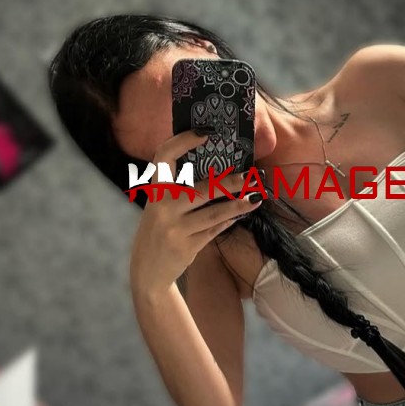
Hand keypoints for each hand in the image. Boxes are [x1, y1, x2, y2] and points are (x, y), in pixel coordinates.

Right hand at [129, 129, 263, 294]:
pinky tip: (240, 214)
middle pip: (201, 189)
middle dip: (230, 182)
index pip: (163, 156)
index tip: (205, 133)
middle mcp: (161, 207)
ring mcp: (174, 228)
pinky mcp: (186, 246)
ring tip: (257, 197)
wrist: (147, 272)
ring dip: (238, 204)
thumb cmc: (160, 231)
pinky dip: (229, 221)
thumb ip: (179, 190)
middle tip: (251, 176)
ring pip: (214, 212)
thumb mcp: (161, 207)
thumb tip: (219, 170)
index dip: (183, 141)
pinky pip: (214, 229)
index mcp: (154, 190)